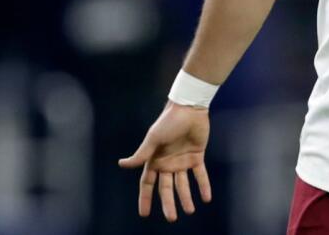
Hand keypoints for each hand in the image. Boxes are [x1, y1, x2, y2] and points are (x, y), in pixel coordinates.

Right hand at [118, 101, 212, 221]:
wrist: (190, 108)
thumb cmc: (168, 121)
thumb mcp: (153, 138)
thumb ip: (141, 154)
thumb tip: (122, 164)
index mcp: (154, 160)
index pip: (147, 184)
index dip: (145, 198)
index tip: (144, 214)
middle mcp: (167, 163)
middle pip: (166, 188)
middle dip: (168, 204)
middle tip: (171, 219)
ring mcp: (182, 161)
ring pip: (183, 184)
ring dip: (186, 198)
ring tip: (190, 211)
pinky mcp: (197, 156)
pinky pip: (200, 175)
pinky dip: (203, 186)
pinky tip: (206, 198)